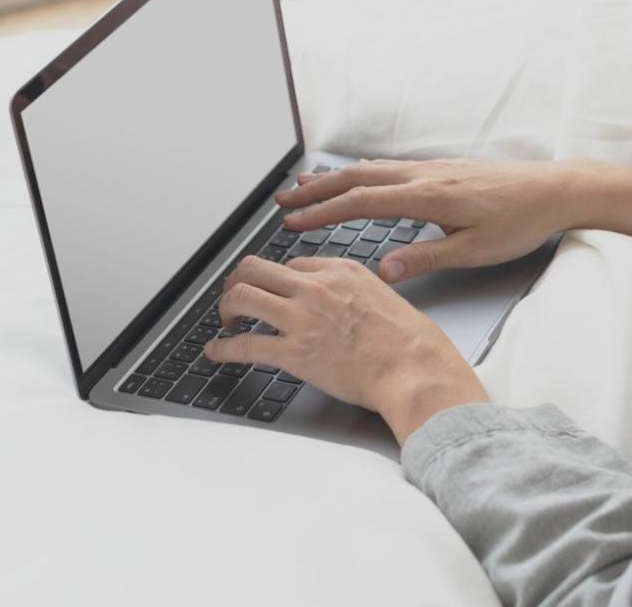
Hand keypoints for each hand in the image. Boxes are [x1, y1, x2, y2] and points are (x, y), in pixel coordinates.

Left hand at [202, 255, 487, 444]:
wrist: (414, 368)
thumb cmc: (409, 341)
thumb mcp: (383, 297)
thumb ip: (353, 293)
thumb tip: (339, 303)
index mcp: (340, 270)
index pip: (291, 264)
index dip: (275, 279)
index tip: (269, 289)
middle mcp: (316, 287)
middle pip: (256, 268)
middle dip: (238, 281)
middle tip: (235, 298)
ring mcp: (302, 318)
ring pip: (242, 296)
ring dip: (226, 309)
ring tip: (227, 321)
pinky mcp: (293, 352)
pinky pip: (244, 345)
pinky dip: (222, 348)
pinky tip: (217, 351)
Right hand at [276, 157, 577, 283]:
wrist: (554, 189)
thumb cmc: (520, 221)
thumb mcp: (474, 251)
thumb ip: (426, 258)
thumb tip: (383, 271)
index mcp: (428, 197)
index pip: (362, 203)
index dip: (323, 213)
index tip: (293, 223)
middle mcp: (424, 176)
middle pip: (357, 180)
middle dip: (315, 191)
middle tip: (282, 203)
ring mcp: (432, 169)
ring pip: (371, 170)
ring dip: (335, 179)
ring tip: (305, 187)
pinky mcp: (442, 169)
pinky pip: (390, 168)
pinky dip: (362, 173)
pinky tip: (357, 177)